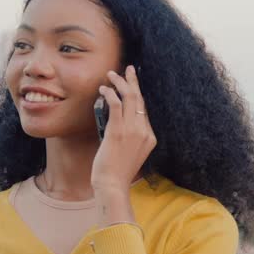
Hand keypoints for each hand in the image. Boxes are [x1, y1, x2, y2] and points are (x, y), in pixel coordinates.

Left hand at [91, 65, 156, 194]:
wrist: (112, 185)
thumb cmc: (117, 172)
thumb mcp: (131, 154)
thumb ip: (131, 138)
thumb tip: (119, 123)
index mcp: (150, 137)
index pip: (145, 110)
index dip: (137, 95)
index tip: (130, 85)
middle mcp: (144, 131)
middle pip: (140, 99)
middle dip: (133, 81)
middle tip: (128, 69)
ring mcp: (132, 130)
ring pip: (130, 97)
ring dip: (120, 82)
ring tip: (111, 74)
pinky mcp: (118, 130)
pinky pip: (116, 104)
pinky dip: (110, 93)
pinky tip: (103, 88)